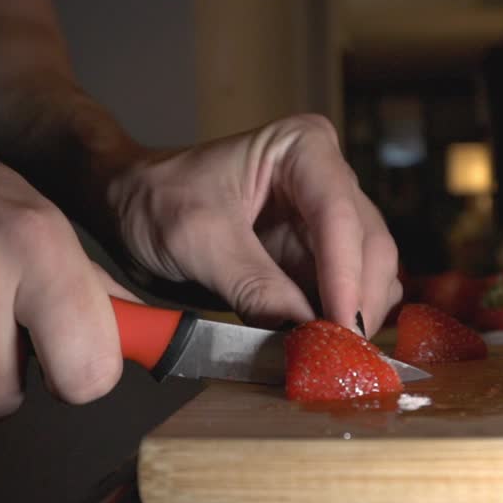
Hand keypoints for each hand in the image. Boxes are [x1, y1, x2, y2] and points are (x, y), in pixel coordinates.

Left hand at [109, 115, 400, 333]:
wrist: (130, 207)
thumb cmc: (156, 199)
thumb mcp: (196, 239)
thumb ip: (251, 284)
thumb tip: (301, 331)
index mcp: (303, 147)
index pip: (339, 216)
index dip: (346, 276)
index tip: (340, 326)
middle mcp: (329, 178)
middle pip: (369, 246)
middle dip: (357, 301)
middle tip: (340, 352)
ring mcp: (329, 221)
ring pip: (371, 274)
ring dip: (355, 317)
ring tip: (329, 355)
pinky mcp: (320, 258)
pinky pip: (348, 294)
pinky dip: (341, 323)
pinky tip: (322, 347)